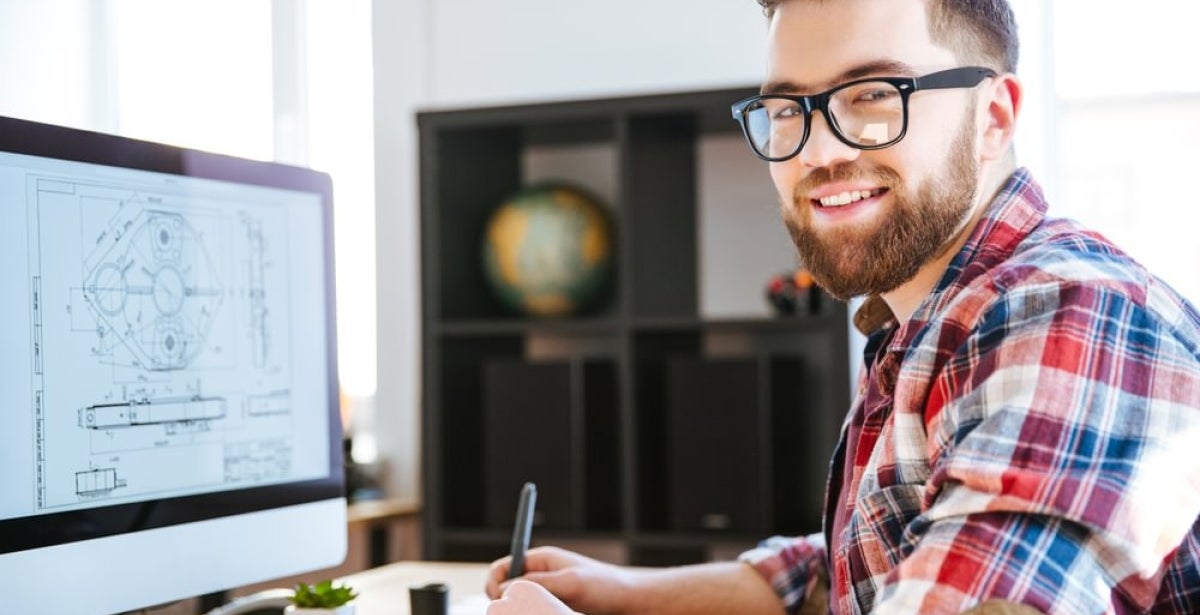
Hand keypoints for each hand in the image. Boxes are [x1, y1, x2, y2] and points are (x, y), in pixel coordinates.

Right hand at [485, 546, 632, 613]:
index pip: (502, 568)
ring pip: (519, 607)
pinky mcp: (554, 611)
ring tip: (543, 614)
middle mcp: (540, 577)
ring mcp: (547, 595)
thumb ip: (537, 584)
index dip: (494, 584)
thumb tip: (504, 591)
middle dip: (505, 603)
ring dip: (522, 613)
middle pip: (505, 591)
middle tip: (519, 613)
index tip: (499, 599)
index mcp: (541, 560)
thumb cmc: (607, 586)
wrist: (632, 603)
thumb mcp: (571, 582)